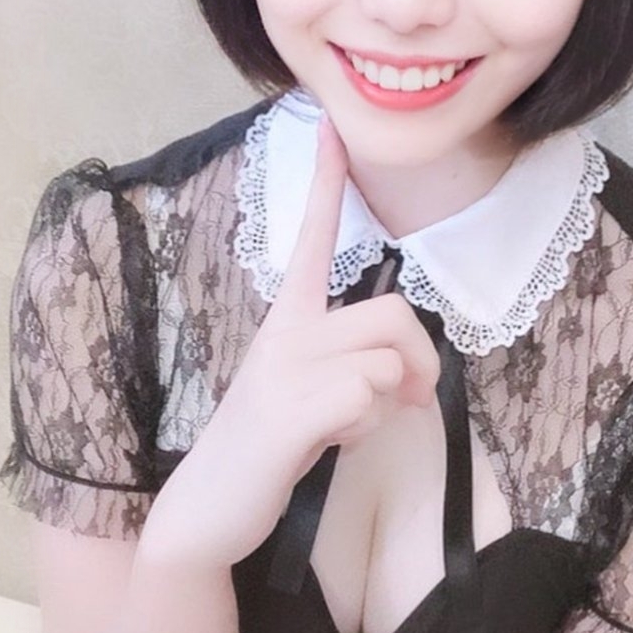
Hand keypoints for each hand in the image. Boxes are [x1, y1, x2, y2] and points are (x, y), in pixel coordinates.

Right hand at [143, 115, 440, 567]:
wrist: (210, 505)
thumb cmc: (271, 444)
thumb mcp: (316, 394)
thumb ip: (359, 367)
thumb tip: (413, 375)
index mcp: (289, 320)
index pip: (312, 240)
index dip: (325, 182)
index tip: (331, 126)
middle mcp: (286, 332)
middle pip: (394, 310)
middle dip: (422, 359)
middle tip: (411, 398)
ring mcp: (284, 368)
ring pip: (386, 360)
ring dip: (387, 405)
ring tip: (346, 426)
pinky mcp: (286, 410)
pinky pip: (366, 398)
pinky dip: (365, 429)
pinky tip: (329, 443)